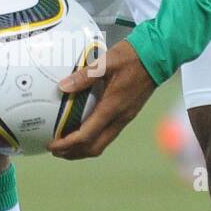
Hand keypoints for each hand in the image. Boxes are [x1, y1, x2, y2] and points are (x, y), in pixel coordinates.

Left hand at [48, 38, 155, 159]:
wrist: (157, 57)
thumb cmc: (132, 58)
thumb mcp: (106, 62)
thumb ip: (84, 76)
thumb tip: (63, 87)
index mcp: (112, 107)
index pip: (87, 135)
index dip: (68, 144)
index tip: (52, 145)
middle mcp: (119, 117)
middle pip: (94, 147)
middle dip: (73, 153)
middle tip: (55, 150)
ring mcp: (125, 117)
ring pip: (102, 143)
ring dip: (83, 149)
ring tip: (66, 146)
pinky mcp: (127, 114)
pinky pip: (108, 135)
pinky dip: (92, 139)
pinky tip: (83, 132)